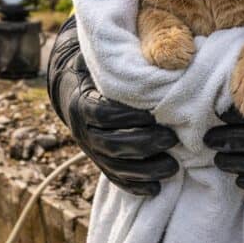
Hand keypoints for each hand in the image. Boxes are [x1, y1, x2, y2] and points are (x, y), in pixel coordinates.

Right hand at [48, 17, 178, 195]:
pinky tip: (157, 189)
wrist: (71, 90)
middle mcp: (81, 129)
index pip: (102, 113)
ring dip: (144, 169)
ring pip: (113, 165)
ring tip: (173, 167)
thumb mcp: (104, 61)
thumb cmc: (99, 71)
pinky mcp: (98, 161)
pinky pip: (114, 178)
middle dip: (143, 144)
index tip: (154, 115)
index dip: (127, 116)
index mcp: (81, 101)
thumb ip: (124, 61)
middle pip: (110, 143)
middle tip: (172, 139)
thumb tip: (160, 53)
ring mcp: (89, 148)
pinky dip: (134, 186)